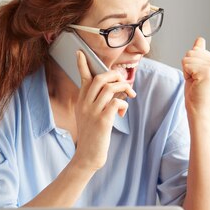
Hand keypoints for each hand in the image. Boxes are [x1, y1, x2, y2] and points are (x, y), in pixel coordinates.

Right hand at [72, 50, 135, 171]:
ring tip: (129, 95)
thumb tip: (115, 92)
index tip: (80, 52)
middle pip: (100, 78)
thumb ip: (97, 102)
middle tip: (124, 82)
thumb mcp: (89, 116)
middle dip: (115, 76)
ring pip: (110, 88)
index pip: (83, 78)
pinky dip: (123, 104)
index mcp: (81, 101)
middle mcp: (85, 104)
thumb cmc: (92, 135)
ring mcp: (93, 112)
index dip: (82, 64)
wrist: (88, 156)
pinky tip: (122, 111)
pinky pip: (116, 102)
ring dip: (123, 88)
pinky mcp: (103, 121)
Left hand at [182, 37, 209, 121]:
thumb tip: (200, 39)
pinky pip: (186, 64)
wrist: (199, 110)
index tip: (198, 77)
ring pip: (187, 57)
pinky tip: (194, 83)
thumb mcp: (197, 70)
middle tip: (195, 80)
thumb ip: (200, 54)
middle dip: (187, 66)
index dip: (190, 64)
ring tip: (195, 82)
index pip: (196, 49)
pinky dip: (186, 74)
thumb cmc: (196, 93)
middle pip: (191, 52)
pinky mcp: (206, 72)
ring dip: (186, 71)